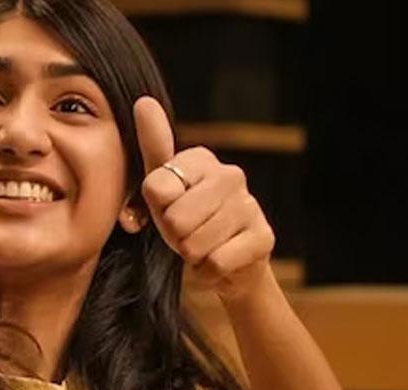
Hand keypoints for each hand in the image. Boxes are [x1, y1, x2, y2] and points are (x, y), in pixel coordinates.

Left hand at [133, 96, 275, 301]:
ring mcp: (250, 206)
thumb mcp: (162, 191)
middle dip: (174, 236)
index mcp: (201, 160)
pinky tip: (219, 261)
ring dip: (192, 255)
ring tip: (203, 247)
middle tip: (187, 234)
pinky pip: (216, 262)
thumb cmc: (188, 224)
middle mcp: (230, 175)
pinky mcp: (263, 237)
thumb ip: (153, 149)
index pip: (157, 189)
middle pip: (176, 220)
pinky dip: (209, 270)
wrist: (226, 266)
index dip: (157, 211)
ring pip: (195, 243)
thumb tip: (143, 100)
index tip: (169, 211)